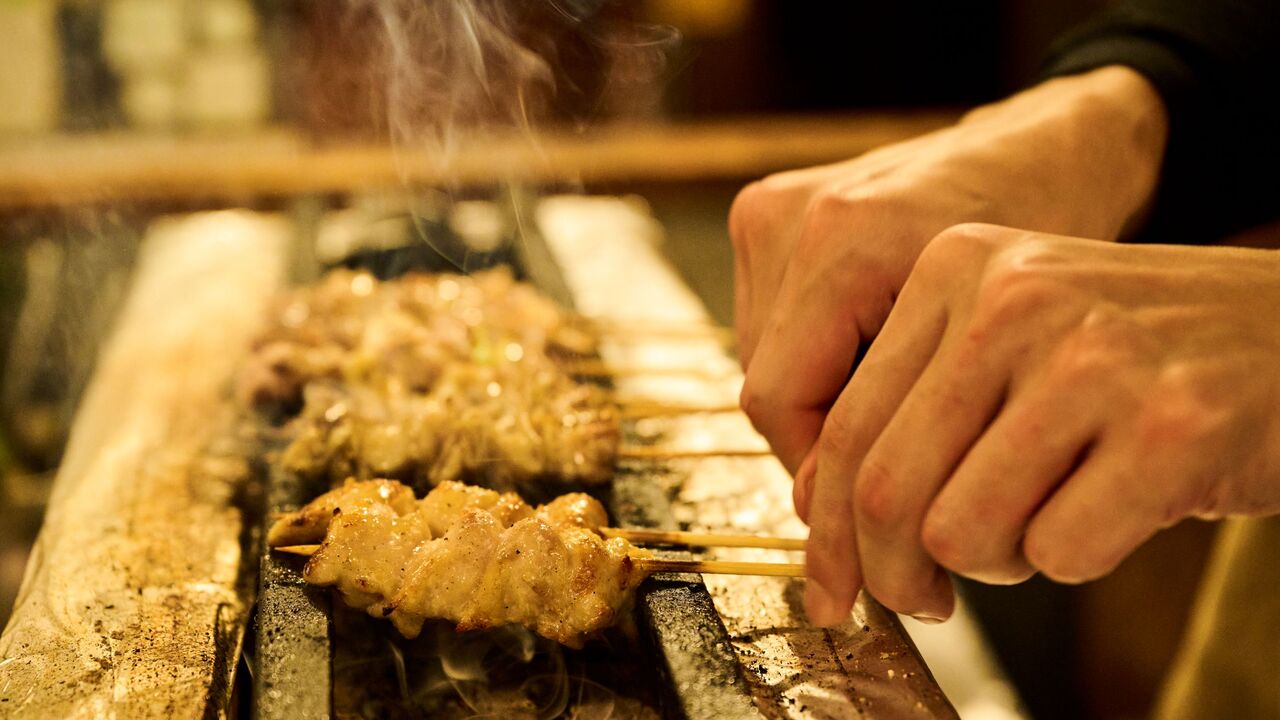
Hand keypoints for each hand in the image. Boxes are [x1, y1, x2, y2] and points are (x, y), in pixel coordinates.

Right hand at [730, 66, 1167, 483]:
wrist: (1042, 149)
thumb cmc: (1045, 236)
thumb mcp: (992, 346)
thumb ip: (903, 421)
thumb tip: (824, 512)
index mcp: (846, 238)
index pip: (781, 401)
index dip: (821, 475)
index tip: (876, 522)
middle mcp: (792, 216)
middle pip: (766, 386)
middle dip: (824, 449)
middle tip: (894, 498)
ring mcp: (773, 210)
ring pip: (764, 363)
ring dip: (820, 407)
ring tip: (897, 425)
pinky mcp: (768, 215)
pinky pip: (772, 327)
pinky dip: (818, 362)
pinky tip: (875, 368)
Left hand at [804, 223, 1279, 624]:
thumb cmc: (1129, 356)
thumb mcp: (1006, 340)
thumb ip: (910, 408)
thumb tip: (816, 509)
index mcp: (956, 268)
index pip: (847, 428)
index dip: (828, 531)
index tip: (833, 585)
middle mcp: (1015, 297)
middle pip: (886, 490)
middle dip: (893, 572)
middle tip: (925, 597)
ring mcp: (1096, 355)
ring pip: (961, 532)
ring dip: (994, 562)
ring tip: (1043, 522)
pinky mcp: (1172, 423)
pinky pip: (1058, 553)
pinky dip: (1074, 558)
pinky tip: (1112, 509)